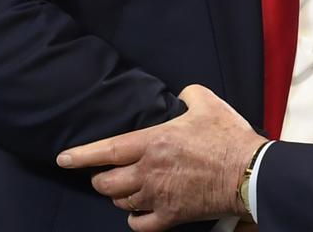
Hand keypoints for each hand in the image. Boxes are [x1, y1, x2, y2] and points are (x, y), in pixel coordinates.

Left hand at [56, 85, 266, 231]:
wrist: (248, 172)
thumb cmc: (227, 136)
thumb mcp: (208, 103)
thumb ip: (189, 94)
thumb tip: (182, 94)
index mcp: (153, 142)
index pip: (107, 151)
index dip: (81, 155)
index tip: (64, 158)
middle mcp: (149, 172)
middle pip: (107, 183)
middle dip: (100, 179)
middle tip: (104, 174)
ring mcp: (158, 197)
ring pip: (121, 203)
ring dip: (118, 196)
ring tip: (124, 189)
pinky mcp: (171, 216)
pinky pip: (139, 224)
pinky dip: (134, 219)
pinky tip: (138, 212)